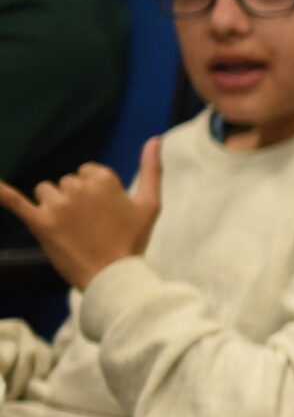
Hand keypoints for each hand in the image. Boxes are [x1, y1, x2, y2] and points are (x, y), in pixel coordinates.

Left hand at [0, 137, 163, 289]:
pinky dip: (1, 192)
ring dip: (53, 207)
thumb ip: (152, 169)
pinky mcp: (40, 222)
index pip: (86, 173)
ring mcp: (58, 205)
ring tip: (70, 231)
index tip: (104, 214)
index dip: (94, 193)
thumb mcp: (150, 204)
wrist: (113, 277)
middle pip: (66, 183)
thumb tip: (155, 139)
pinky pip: (15, 201)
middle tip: (90, 227)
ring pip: (45, 192)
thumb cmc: (133, 241)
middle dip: (74, 201)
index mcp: (104, 179)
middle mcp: (79, 188)